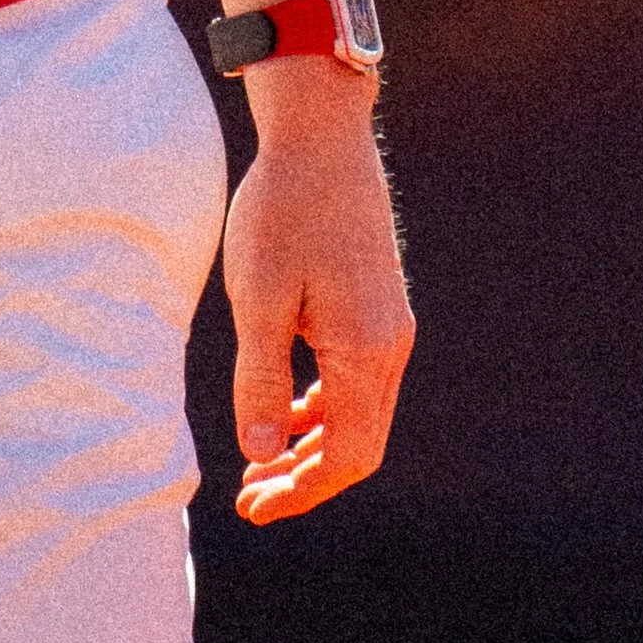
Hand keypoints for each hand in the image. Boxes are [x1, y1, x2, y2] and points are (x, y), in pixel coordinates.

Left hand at [225, 68, 413, 522]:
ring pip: (360, 414)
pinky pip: (359, 380)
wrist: (320, 135)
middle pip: (358, 444)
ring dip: (314, 444)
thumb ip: (261, 380)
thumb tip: (260, 454)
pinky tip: (288, 410)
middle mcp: (390, 344)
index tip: (253, 507)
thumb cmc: (281, 210)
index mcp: (365, 350)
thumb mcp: (258, 298)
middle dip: (306, 478)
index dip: (301, 491)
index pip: (345, 455)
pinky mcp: (379, 304)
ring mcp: (390, 324)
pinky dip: (324, 406)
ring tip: (262, 463)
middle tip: (252, 496)